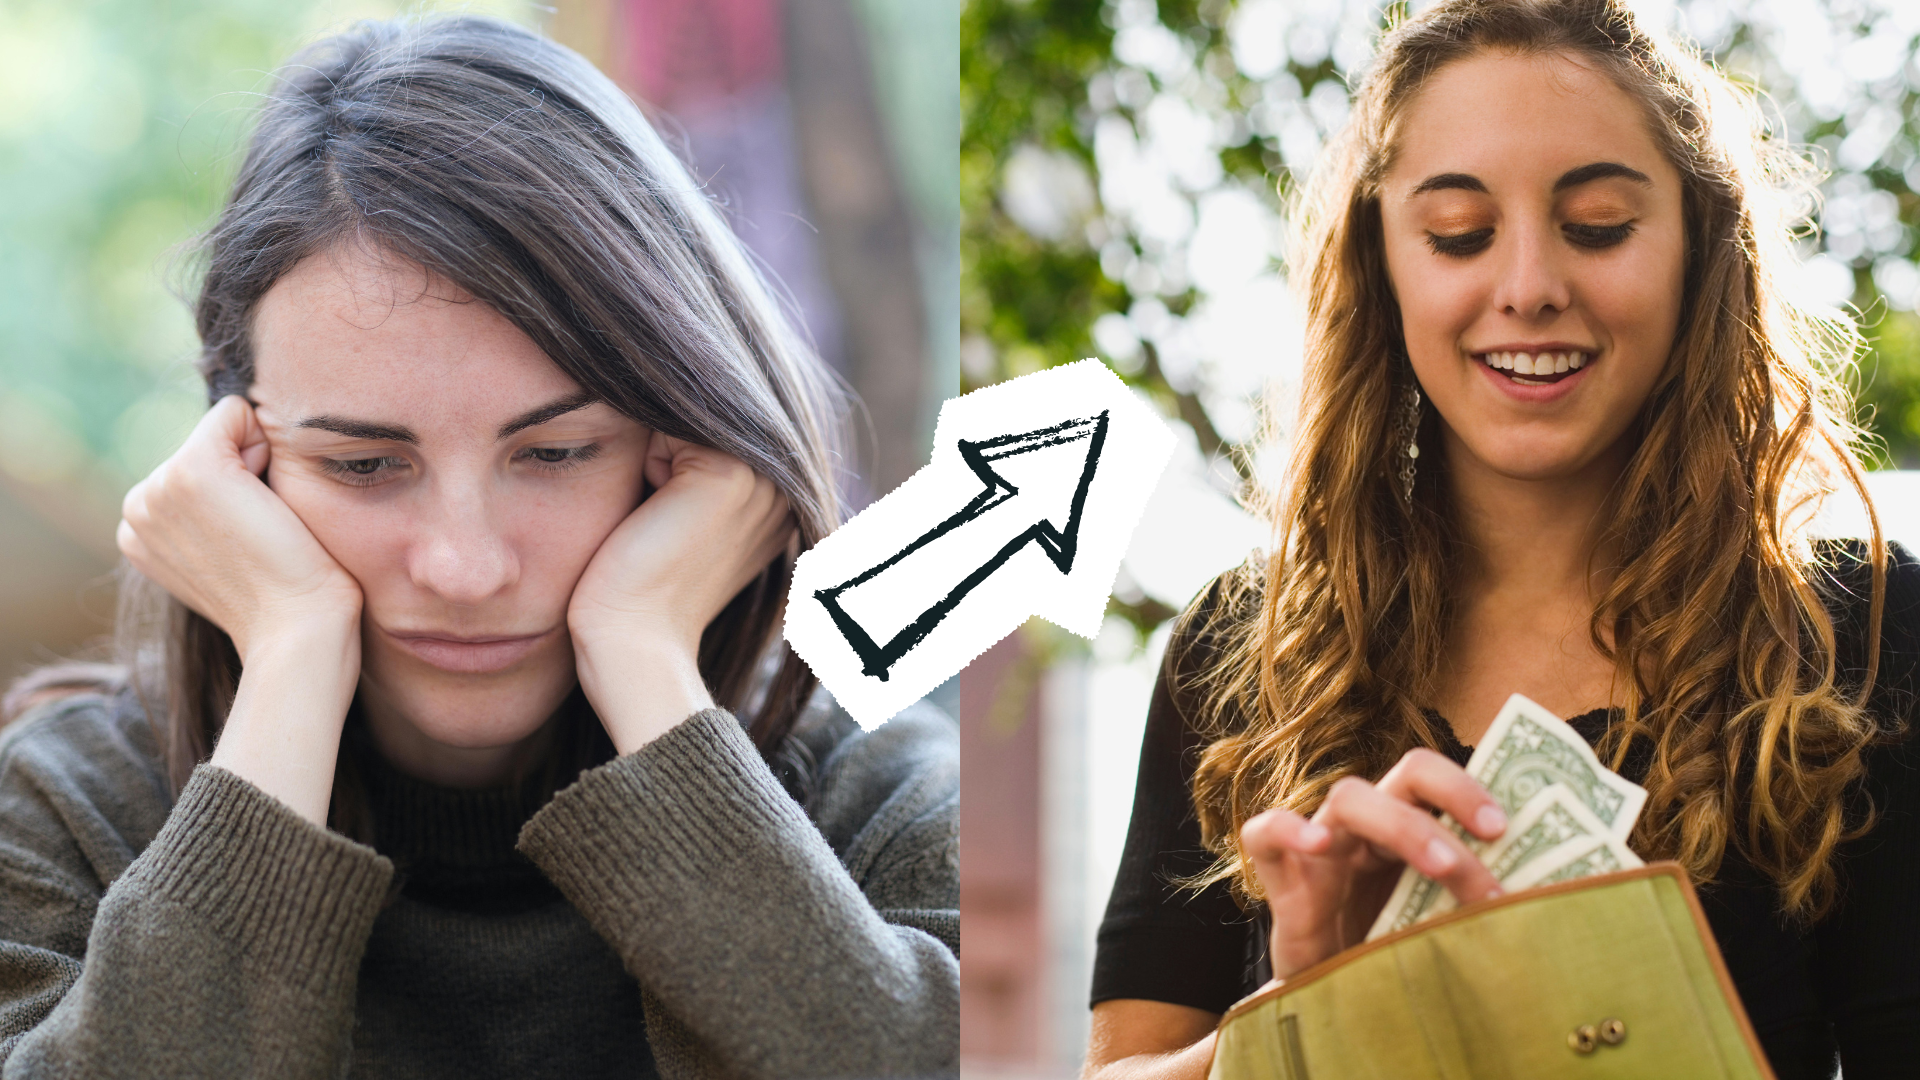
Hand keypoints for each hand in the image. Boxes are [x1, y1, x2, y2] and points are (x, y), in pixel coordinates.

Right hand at [118, 395, 363, 823]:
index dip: (241, 491)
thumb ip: (215, 512)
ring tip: (265, 527)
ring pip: (226, 429)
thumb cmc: (286, 597)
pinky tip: (269, 503)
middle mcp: (138, 506)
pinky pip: (235, 412)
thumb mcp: (231, 549)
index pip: (197, 465)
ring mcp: (159, 488)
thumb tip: (243, 468)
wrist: (296, 630)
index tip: (252, 541)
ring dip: (259, 467)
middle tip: (263, 536)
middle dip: (247, 473)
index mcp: (140, 529)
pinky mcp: (193, 472)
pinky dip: (265, 444)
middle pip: (211, 442)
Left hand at [568, 435, 792, 750]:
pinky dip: (644, 460)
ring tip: (657, 518)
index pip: (712, 427)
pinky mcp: (731, 472)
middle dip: (666, 452)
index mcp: (786, 497)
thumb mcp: (687, 517)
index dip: (672, 462)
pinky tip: (652, 514)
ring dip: (656, 456)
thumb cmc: (641, 589)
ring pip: (683, 415)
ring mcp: (767, 475)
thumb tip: (677, 404)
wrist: (634, 643)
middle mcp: (788, 483)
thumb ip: (703, 468)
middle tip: (660, 522)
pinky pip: (664, 422)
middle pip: (700, 415)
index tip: (668, 522)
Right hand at [1241, 748, 1506, 979]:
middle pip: (1408, 774)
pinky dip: (1287, 827)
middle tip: (1495, 837)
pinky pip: (1264, 832)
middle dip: (1455, 796)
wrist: (1330, 1003)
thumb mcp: (1440, 927)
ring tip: (1441, 866)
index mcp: (1410, 829)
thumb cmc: (1391, 959)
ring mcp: (1322, 845)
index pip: (1441, 780)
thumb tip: (1549, 911)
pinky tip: (1315, 843)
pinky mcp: (1280, 875)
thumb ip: (1475, 907)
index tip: (1508, 829)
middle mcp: (1369, 827)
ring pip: (1350, 797)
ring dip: (1403, 825)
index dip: (1472, 788)